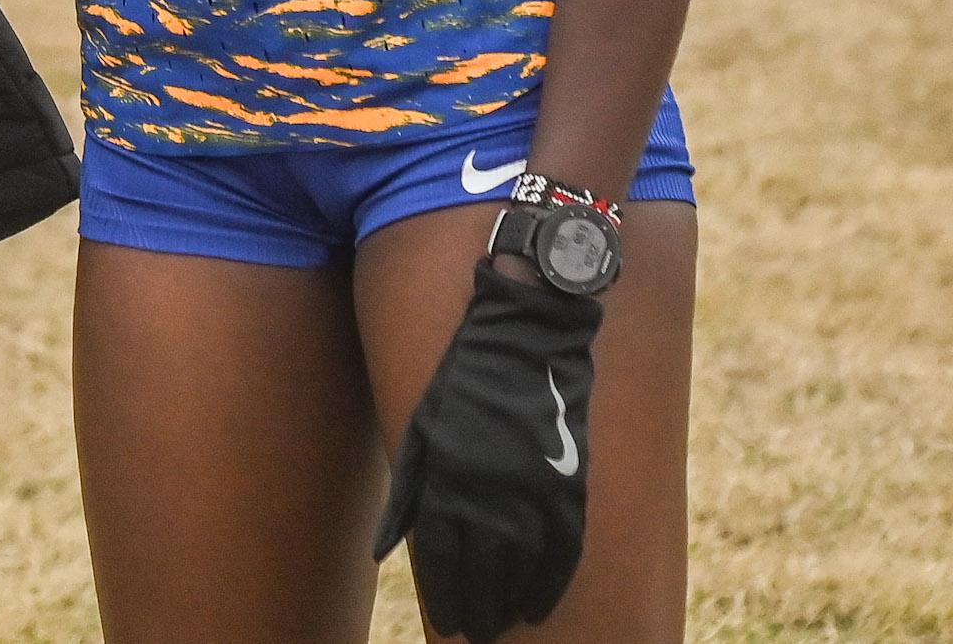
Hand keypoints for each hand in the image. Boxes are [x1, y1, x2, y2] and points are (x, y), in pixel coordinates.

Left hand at [373, 255, 603, 641]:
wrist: (524, 338)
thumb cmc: (464, 383)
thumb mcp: (421, 430)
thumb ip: (405, 495)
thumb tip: (384, 552)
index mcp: (445, 478)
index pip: (440, 559)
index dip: (445, 596)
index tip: (449, 622)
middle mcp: (487, 493)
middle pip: (481, 574)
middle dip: (477, 609)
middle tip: (477, 632)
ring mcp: (531, 491)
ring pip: (519, 570)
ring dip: (509, 604)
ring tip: (502, 622)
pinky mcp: (568, 485)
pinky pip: (561, 553)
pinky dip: (550, 584)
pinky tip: (539, 604)